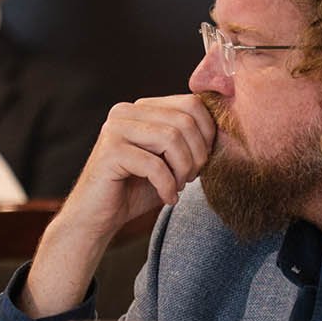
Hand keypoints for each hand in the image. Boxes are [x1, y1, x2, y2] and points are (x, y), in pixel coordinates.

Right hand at [21, 95, 216, 316]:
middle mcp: (126, 111)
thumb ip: (189, 141)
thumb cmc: (136, 189)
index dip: (208, 133)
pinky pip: (154, 164)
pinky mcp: (110, 151)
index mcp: (142, 108)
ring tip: (178, 187)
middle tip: (192, 178)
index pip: (191, 103)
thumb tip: (224, 131)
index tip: (204, 161)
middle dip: (198, 154)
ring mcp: (115, 128)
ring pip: (172, 138)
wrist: (97, 217)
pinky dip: (167, 186)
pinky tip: (168, 198)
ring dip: (183, 169)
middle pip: (184, 120)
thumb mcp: (169, 161)